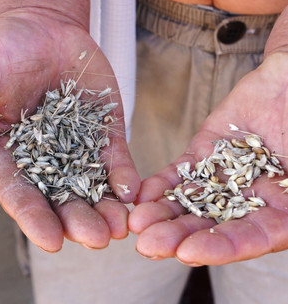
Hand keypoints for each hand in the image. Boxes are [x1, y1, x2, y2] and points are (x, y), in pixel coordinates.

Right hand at [0, 8, 139, 251]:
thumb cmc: (0, 49)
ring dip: (105, 208)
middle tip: (97, 239)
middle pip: (59, 198)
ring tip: (120, 227)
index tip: (52, 241)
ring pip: (90, 186)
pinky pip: (114, 158)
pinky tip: (132, 191)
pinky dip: (123, 175)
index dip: (34, 218)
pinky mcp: (102, 131)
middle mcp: (40, 159)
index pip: (18, 193)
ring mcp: (74, 147)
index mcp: (5, 154)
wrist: (38, 27)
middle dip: (77, 220)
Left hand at [129, 53, 287, 264]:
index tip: (188, 253)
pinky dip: (160, 187)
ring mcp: (227, 178)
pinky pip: (180, 175)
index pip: (256, 238)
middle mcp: (256, 202)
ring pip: (192, 204)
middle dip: (180, 237)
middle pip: (215, 227)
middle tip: (147, 245)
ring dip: (163, 217)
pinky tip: (140, 196)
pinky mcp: (204, 155)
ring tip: (136, 224)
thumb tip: (286, 204)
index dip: (223, 247)